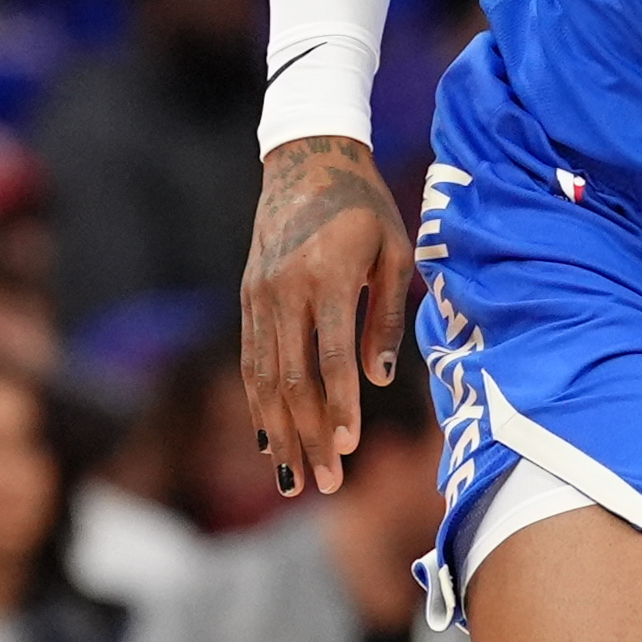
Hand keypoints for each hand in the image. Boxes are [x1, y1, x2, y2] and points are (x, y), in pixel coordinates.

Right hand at [240, 136, 414, 497]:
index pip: (330, 355)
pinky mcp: (248, 297)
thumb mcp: (393, 251)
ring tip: (294, 481)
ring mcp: (259, 294)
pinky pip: (251, 360)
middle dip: (308, 436)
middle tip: (326, 484)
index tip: (349, 446)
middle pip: (292, 378)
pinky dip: (258, 404)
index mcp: (327, 275)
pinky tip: (269, 441)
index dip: (339, 405)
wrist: (307, 157)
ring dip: (279, 432)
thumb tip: (379, 381)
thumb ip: (387, 317)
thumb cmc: (365, 206)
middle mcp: (284, 288)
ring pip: (263, 377)